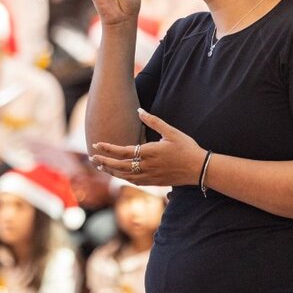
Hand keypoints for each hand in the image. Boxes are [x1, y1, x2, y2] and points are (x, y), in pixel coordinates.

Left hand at [90, 108, 204, 186]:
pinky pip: (134, 181)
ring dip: (111, 171)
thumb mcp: (171, 131)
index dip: (108, 148)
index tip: (96, 144)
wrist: (200, 169)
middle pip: (119, 166)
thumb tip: (139, 111)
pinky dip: (123, 178)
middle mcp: (147, 166)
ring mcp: (150, 176)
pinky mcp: (154, 182)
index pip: (123, 151)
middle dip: (104, 162)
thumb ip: (154, 121)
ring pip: (125, 176)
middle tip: (92, 158)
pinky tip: (117, 175)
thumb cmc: (187, 147)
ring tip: (100, 167)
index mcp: (150, 152)